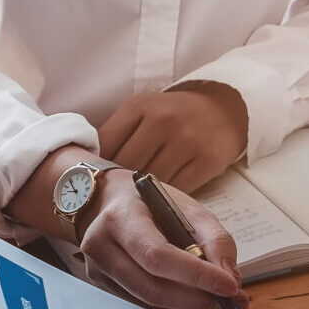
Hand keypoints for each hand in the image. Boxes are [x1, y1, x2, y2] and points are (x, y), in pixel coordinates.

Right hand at [75, 168, 244, 308]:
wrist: (108, 202)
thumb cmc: (151, 205)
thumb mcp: (188, 208)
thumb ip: (215, 240)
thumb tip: (230, 278)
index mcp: (121, 217)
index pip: (158, 256)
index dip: (196, 275)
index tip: (230, 286)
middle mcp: (101, 245)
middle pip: (152, 287)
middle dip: (196, 298)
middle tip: (230, 301)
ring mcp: (96, 269)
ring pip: (148, 303)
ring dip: (188, 306)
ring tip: (215, 298)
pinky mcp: (100, 286)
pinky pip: (142, 306)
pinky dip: (173, 307)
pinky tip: (192, 298)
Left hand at [96, 84, 248, 192]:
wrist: (223, 109)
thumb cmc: (174, 116)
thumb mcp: (142, 112)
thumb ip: (116, 135)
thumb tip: (85, 167)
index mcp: (139, 107)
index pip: (106, 146)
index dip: (100, 168)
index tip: (99, 182)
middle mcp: (163, 121)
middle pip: (128, 167)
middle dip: (121, 186)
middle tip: (118, 199)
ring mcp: (188, 141)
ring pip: (153, 182)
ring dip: (145, 196)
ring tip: (140, 202)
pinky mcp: (208, 161)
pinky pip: (179, 190)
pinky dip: (169, 199)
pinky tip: (164, 200)